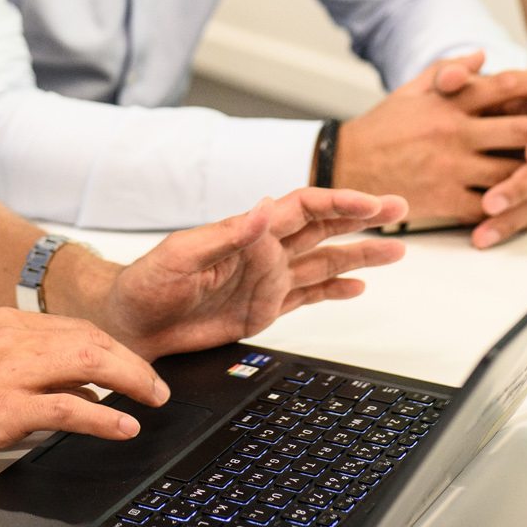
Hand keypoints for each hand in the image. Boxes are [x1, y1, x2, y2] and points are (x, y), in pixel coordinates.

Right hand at [0, 307, 169, 481]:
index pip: (80, 328)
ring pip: (87, 364)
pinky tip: (122, 426)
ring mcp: (5, 373)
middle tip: (159, 387)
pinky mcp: (0, 409)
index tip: (141, 369)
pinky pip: (66, 409)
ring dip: (130, 382)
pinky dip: (103, 417)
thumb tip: (87, 391)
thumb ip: (35, 372)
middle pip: (92, 340)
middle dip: (134, 364)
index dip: (119, 349)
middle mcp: (9, 339)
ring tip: (153, 400)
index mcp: (6, 324)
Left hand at [81, 188, 407, 361]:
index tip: (370, 203)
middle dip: (361, 218)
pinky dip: (334, 292)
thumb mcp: (181, 255)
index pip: (303, 209)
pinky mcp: (262, 310)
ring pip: (324, 263)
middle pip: (323, 228)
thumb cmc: (145, 283)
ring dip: (359, 255)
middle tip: (398, 208)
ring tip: (395, 249)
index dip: (338, 203)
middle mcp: (262, 253)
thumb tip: (264, 209)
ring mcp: (265, 282)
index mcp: (246, 231)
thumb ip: (227, 236)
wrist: (129, 323)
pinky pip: (307, 297)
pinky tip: (358, 287)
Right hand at [336, 51, 526, 249]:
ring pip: (515, 172)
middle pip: (522, 130)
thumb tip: (483, 56)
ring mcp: (451, 167)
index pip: (507, 85)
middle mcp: (454, 132)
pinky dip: (520, 211)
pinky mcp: (444, 199)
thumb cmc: (382, 128)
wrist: (345, 167)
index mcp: (449, 101)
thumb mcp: (412, 90)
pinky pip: (492, 207)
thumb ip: (449, 70)